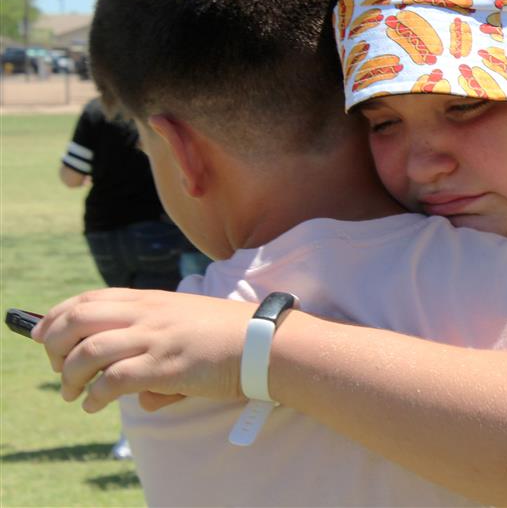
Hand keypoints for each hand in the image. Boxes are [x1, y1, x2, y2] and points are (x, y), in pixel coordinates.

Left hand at [32, 288, 253, 412]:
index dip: (59, 314)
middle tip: (57, 365)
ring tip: (72, 392)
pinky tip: (95, 404)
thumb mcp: (189, 329)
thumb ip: (158, 350)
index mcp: (154, 300)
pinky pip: (114, 380)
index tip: (44, 333)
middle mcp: (149, 314)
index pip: (92, 298)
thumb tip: (140, 397)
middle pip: (79, 319)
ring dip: (70, 375)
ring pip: (88, 351)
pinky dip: (96, 395)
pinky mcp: (165, 365)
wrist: (266, 342)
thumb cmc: (232, 337)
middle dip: (55, 343)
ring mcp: (156, 338)